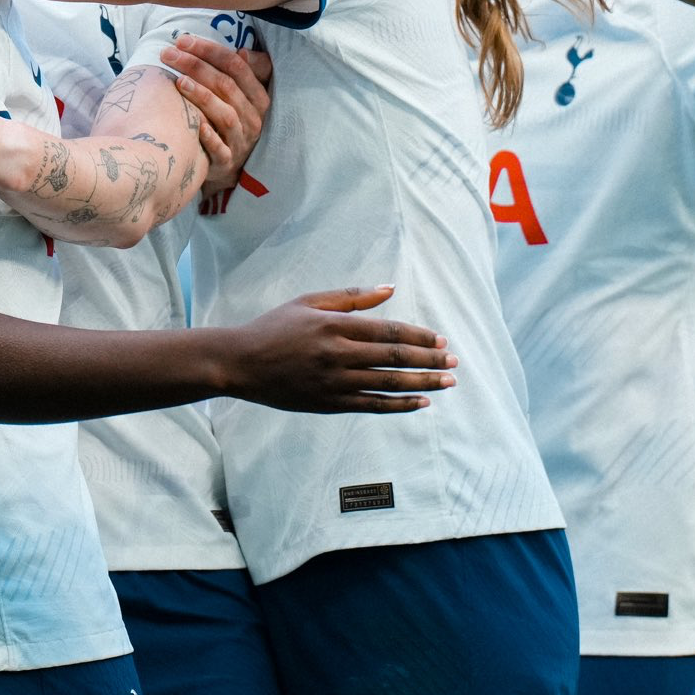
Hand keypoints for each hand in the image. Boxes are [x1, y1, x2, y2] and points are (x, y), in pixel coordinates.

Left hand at [161, 35, 272, 196]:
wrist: (229, 165)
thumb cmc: (231, 121)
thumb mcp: (241, 96)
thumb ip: (241, 72)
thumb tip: (243, 50)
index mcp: (258, 96)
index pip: (237, 66)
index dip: (210, 50)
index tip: (182, 40)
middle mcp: (253, 117)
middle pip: (227, 86)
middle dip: (196, 66)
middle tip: (168, 54)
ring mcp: (242, 140)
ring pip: (225, 114)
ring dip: (202, 96)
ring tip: (179, 82)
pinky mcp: (228, 162)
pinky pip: (220, 149)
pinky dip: (209, 137)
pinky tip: (196, 124)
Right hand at [223, 284, 457, 413]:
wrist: (239, 362)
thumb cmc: (275, 327)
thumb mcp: (310, 302)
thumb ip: (352, 298)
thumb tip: (390, 289)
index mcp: (334, 325)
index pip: (388, 332)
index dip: (419, 338)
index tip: (441, 341)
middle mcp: (337, 354)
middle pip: (394, 359)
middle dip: (429, 361)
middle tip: (454, 362)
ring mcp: (333, 382)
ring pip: (388, 384)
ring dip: (422, 384)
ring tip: (447, 382)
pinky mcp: (328, 403)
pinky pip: (372, 406)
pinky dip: (399, 405)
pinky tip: (420, 404)